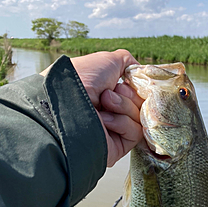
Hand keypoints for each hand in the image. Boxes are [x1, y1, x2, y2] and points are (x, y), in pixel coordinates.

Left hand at [41, 50, 143, 166]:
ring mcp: (114, 129)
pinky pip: (135, 132)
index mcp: (107, 92)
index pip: (136, 91)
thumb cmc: (81, 79)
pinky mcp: (118, 145)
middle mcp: (110, 111)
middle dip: (127, 95)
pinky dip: (122, 122)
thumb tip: (139, 70)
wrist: (68, 104)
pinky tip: (104, 120)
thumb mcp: (106, 61)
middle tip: (107, 94)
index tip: (128, 79)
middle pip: (140, 104)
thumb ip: (126, 62)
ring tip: (103, 105)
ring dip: (123, 106)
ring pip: (139, 116)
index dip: (135, 85)